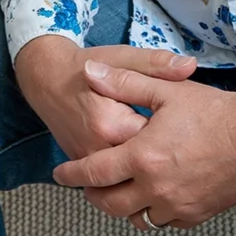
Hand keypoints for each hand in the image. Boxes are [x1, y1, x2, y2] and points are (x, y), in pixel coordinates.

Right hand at [13, 36, 198, 161]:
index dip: (175, 135)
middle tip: (173, 141)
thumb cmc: (84, 67)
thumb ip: (155, 64)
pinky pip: (113, 177)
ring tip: (161, 153)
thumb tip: (190, 66)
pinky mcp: (84, 165)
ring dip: (148, 169)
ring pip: (129, 177)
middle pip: (145, 166)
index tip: (183, 125)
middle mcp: (98, 148)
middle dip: (164, 158)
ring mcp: (88, 161)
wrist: (45, 79)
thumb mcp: (121, 57)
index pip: (157, 142)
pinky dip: (130, 172)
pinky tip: (141, 159)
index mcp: (111, 123)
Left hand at [51, 61, 235, 229]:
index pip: (95, 173)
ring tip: (117, 189)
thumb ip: (122, 82)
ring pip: (138, 219)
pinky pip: (165, 223)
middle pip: (111, 204)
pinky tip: (150, 194)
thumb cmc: (213, 111)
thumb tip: (89, 71)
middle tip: (86, 185)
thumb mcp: (164, 89)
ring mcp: (180, 206)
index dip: (72, 174)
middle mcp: (158, 188)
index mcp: (144, 156)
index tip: (60, 173)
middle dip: (93, 195)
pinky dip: (151, 212)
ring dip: (122, 207)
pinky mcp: (199, 215)